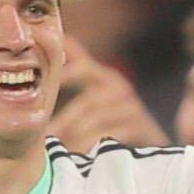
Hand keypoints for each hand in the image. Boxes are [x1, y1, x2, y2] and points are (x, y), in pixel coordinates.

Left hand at [45, 40, 160, 153]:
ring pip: (99, 120)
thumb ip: (81, 62)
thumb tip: (63, 38)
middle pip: (89, 102)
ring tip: (60, 150)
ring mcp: (133, 109)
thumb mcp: (98, 86)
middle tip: (46, 137)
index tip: (44, 91)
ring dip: (77, 136)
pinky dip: (94, 146)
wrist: (149, 138)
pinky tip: (81, 155)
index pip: (84, 68)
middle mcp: (121, 90)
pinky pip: (114, 136)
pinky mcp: (142, 129)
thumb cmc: (115, 112)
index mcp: (107, 77)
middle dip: (66, 121)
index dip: (65, 76)